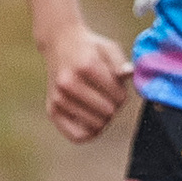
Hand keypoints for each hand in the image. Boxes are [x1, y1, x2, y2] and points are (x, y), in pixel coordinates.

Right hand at [39, 23, 131, 141]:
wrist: (59, 44)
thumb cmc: (89, 49)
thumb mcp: (108, 48)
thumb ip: (121, 62)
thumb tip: (129, 73)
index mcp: (86, 66)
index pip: (118, 96)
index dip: (123, 94)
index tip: (117, 88)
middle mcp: (68, 83)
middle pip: (108, 112)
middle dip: (114, 106)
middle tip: (109, 97)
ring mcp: (58, 98)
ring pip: (96, 125)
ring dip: (103, 118)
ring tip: (100, 104)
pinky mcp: (52, 110)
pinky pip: (78, 136)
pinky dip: (89, 132)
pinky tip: (92, 119)